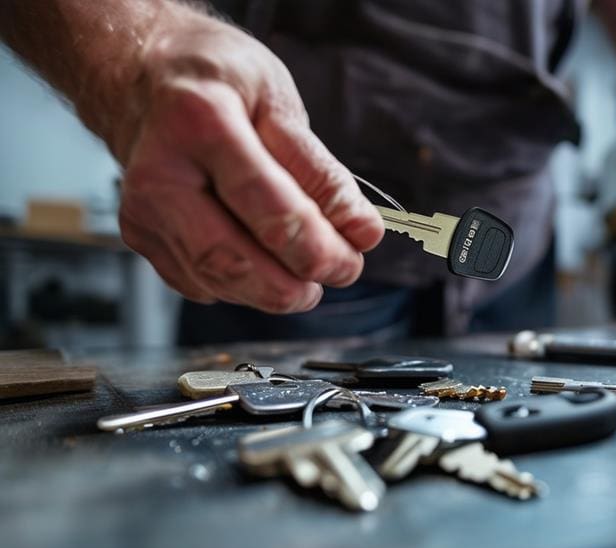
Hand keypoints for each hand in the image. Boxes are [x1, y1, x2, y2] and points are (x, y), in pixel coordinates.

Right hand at [113, 6, 382, 312]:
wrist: (143, 77)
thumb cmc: (217, 81)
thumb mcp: (280, 100)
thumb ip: (321, 171)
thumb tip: (362, 231)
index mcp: (202, 123)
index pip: (270, 211)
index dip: (321, 247)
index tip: (355, 254)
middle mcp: (160, 173)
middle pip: (233, 261)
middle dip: (296, 284)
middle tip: (337, 270)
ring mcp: (141, 210)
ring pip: (217, 281)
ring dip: (274, 288)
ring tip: (307, 264)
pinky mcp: (139, 236)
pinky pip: (201, 283)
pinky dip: (244, 282)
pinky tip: (263, 256)